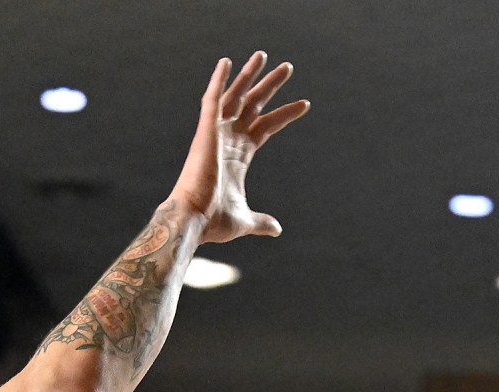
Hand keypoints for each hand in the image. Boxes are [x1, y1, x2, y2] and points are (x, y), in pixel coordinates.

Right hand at [168, 52, 309, 245]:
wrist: (194, 221)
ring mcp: (216, 133)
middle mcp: (228, 140)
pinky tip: (226, 62)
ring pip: (236, 96)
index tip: (304, 104)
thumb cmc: (214, 223)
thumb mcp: (245, 220)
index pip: (265, 127)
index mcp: (238, 156)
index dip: (284, 114)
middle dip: (270, 86)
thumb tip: (277, 229)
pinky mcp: (205, 131)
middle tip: (288, 67)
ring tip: (264, 55)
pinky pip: (212, 99)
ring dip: (250, 75)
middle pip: (254, 105)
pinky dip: (218, 81)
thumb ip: (261, 221)